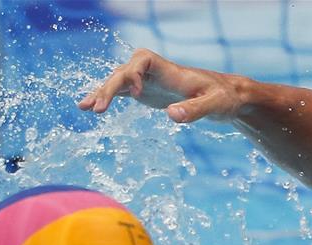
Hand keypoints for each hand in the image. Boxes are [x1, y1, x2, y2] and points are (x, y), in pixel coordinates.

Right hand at [77, 48, 243, 122]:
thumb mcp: (216, 105)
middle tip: (97, 109)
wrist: (227, 96)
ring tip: (84, 107)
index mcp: (170, 71)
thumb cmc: (224, 98)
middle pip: (124, 72)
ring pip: (118, 81)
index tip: (136, 94)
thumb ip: (195, 110)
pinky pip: (121, 92)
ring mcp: (148, 81)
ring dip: (101, 93)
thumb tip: (171, 115)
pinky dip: (106, 98)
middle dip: (109, 88)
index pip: (143, 61)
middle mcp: (155, 72)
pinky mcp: (146, 92)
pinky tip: (89, 108)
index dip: (134, 74)